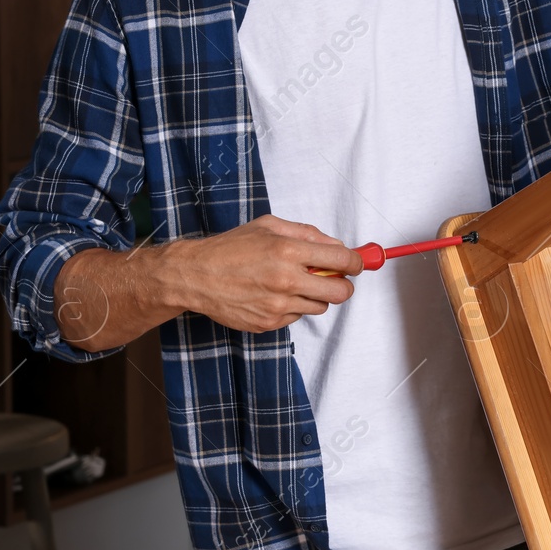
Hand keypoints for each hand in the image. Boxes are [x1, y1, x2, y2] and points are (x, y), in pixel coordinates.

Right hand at [160, 215, 363, 332]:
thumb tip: (336, 244)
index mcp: (288, 251)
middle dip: (344, 285)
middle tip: (335, 278)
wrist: (194, 276)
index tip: (356, 263)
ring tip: (292, 283)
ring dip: (315, 295)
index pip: (343, 259)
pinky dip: (293, 306)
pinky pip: (297, 316)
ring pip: (320, 306)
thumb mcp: (269, 227)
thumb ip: (307, 234)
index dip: (356, 262)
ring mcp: (278, 305)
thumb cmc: (230, 248)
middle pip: (341, 291)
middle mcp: (286, 280)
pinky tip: (272, 295)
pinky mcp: (269, 323)